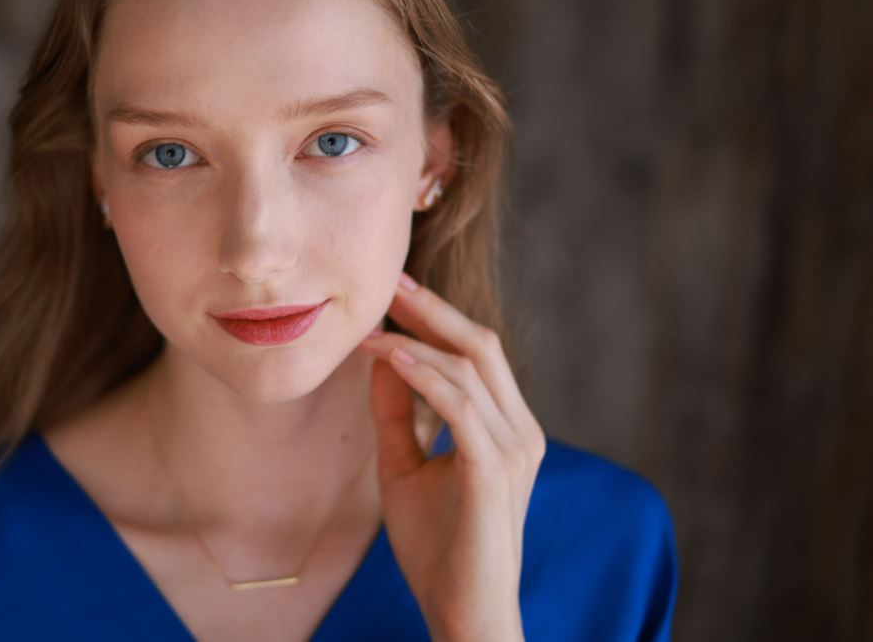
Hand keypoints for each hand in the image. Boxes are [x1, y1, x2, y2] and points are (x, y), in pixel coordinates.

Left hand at [357, 272, 545, 641]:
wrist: (463, 611)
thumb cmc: (437, 547)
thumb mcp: (404, 467)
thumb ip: (396, 415)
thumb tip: (379, 360)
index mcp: (506, 428)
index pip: (476, 355)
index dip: (436, 318)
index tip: (393, 292)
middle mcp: (519, 431)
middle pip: (481, 345)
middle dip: (432, 309)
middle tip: (387, 281)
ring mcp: (514, 449)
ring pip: (470, 367)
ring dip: (415, 340)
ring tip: (370, 327)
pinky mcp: (494, 470)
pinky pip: (459, 404)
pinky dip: (423, 375)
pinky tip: (388, 358)